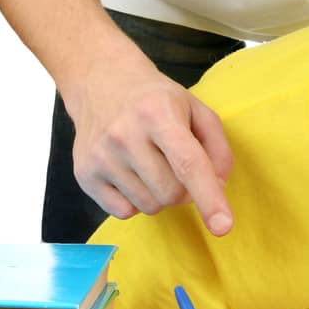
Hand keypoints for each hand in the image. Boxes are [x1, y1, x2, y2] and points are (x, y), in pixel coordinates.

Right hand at [68, 61, 233, 233]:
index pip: (188, 163)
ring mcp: (101, 156)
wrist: (101, 82)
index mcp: (158, 112)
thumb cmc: (156, 99)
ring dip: (160, 195)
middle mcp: (125, 134)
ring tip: (151, 165)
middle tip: (176, 166)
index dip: (209, 197)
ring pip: (149, 206)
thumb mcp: (195, 108)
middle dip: (184, 190)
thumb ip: (217, 147)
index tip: (223, 226)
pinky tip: (132, 174)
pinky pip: (124, 212)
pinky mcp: (84, 174)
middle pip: (171, 193)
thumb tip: (218, 186)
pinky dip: (136, 201)